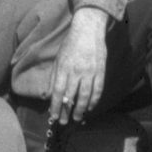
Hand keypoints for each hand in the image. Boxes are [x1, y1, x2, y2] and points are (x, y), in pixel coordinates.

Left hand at [49, 7, 108, 123]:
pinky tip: (89, 107)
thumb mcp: (58, 58)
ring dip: (80, 109)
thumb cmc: (70, 44)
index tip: (53, 116)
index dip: (55, 106)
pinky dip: (94, 100)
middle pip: (71, 96)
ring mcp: (90, 72)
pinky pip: (98, 89)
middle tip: (64, 122)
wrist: (89, 30)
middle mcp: (76, 71)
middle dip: (67, 111)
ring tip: (77, 118)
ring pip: (85, 96)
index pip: (58, 91)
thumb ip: (55, 76)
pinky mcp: (101, 71)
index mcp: (64, 68)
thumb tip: (51, 94)